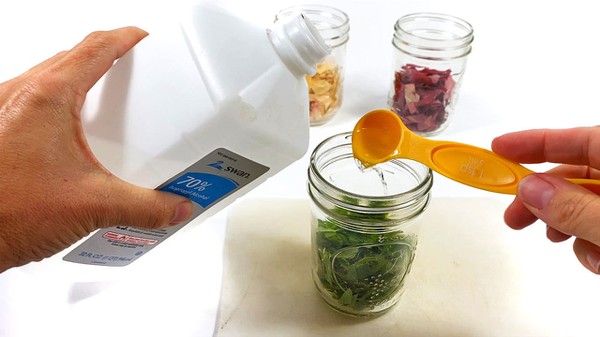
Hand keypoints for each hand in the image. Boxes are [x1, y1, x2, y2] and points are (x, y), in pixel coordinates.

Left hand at [0, 27, 192, 272]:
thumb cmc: (5, 212)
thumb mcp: (93, 205)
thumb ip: (145, 206)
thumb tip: (175, 206)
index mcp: (48, 97)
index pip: (96, 48)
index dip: (126, 38)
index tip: (146, 39)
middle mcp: (20, 95)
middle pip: (72, 58)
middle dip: (107, 61)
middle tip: (134, 76)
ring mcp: (4, 110)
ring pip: (50, 79)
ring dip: (81, 83)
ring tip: (108, 107)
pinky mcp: (0, 131)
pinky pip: (36, 102)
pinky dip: (61, 106)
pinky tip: (74, 138)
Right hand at [492, 127, 599, 273]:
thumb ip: (574, 209)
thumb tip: (529, 190)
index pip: (578, 140)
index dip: (535, 142)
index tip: (497, 149)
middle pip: (577, 176)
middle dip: (546, 199)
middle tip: (514, 219)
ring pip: (587, 206)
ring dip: (573, 228)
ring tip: (581, 252)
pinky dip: (593, 244)